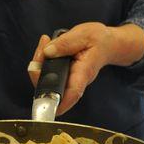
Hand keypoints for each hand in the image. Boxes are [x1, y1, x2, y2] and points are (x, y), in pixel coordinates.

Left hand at [28, 22, 143, 115]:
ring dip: (38, 62)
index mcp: (84, 72)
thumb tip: (47, 52)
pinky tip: (46, 45)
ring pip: (45, 79)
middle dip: (38, 71)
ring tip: (45, 41)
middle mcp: (74, 80)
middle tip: (42, 48)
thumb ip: (66, 43)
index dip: (58, 102)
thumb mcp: (84, 35)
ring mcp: (67, 80)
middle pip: (51, 87)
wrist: (106, 44)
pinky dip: (41, 59)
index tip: (46, 108)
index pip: (72, 92)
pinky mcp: (62, 75)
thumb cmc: (98, 40)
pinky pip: (45, 72)